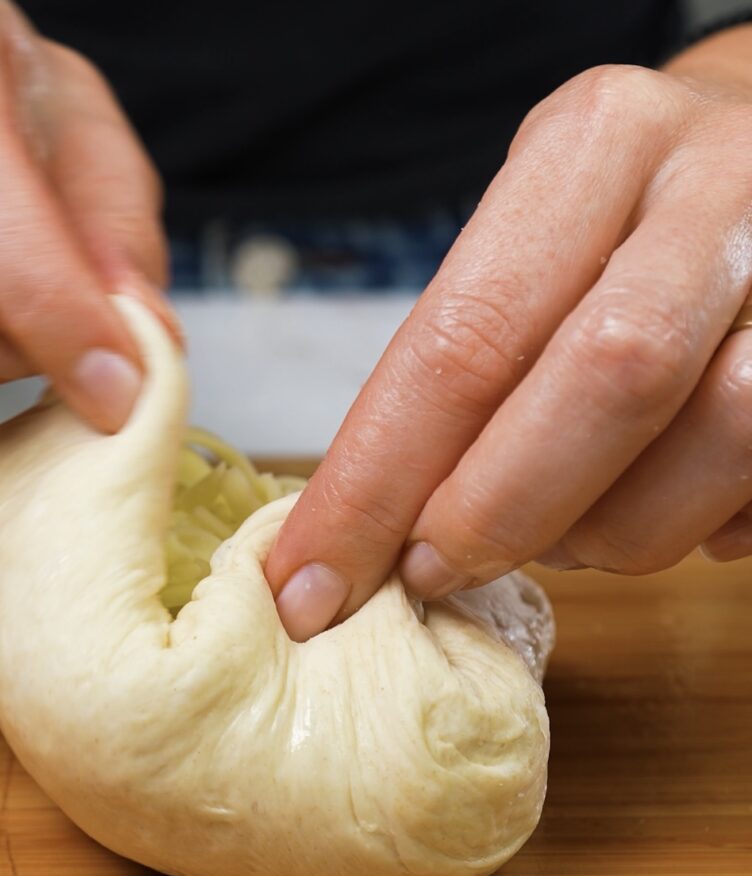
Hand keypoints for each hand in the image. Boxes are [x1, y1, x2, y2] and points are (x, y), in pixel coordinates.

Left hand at [267, 28, 751, 640]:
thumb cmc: (612, 224)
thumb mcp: (525, 245)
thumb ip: (464, 362)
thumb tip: (373, 529)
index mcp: (592, 145)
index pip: (461, 342)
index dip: (374, 486)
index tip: (310, 583)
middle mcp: (714, 183)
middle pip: (603, 382)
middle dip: (494, 512)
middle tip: (429, 572)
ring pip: (714, 438)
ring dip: (606, 529)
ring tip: (560, 525)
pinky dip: (694, 524)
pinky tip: (659, 502)